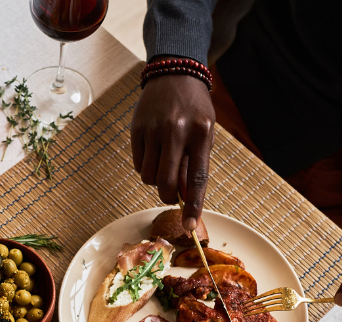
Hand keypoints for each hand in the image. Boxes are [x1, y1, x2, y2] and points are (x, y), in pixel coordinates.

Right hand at [131, 75, 214, 231]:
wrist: (174, 73)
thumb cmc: (193, 108)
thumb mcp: (203, 131)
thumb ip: (194, 162)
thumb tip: (181, 196)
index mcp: (201, 132)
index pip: (197, 178)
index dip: (193, 205)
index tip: (189, 226)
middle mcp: (177, 131)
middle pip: (166, 183)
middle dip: (167, 196)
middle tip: (170, 195)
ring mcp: (155, 130)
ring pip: (149, 178)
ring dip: (155, 181)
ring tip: (163, 164)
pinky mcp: (137, 130)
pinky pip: (138, 165)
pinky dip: (145, 167)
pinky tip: (152, 152)